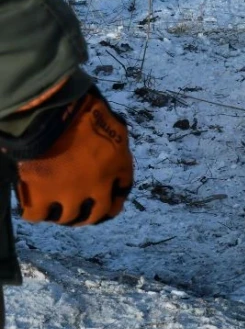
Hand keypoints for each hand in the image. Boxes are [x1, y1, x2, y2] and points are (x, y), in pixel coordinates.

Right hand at [17, 89, 133, 225]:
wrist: (54, 114)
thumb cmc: (87, 111)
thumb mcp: (116, 127)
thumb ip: (117, 146)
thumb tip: (113, 155)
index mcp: (117, 168)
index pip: (123, 191)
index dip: (116, 201)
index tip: (111, 206)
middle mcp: (96, 187)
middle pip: (96, 213)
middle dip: (91, 215)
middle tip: (83, 214)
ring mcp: (68, 195)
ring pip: (68, 217)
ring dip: (65, 215)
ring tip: (58, 210)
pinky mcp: (40, 196)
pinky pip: (37, 215)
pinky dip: (37, 212)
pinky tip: (37, 207)